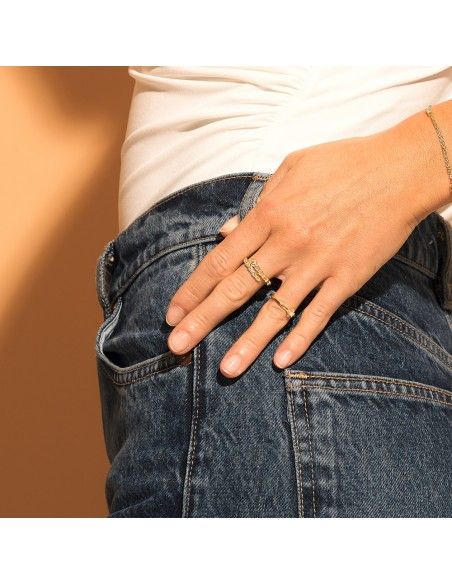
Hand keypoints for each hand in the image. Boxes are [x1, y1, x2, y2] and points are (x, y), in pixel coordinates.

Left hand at [164, 126, 430, 377]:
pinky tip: (281, 361)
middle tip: (177, 347)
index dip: (193, 289)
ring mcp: (318, 264)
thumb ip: (256, 202)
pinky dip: (301, 339)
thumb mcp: (290, 169)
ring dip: (247, 343)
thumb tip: (228, 231)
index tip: (172, 313)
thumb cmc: (342, 164)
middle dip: (202, 320)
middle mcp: (288, 243)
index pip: (220, 260)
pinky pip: (319, 314)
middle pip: (236, 288)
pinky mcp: (348, 278)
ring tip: (225, 370)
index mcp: (269, 214)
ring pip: (275, 310)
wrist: (400, 170)